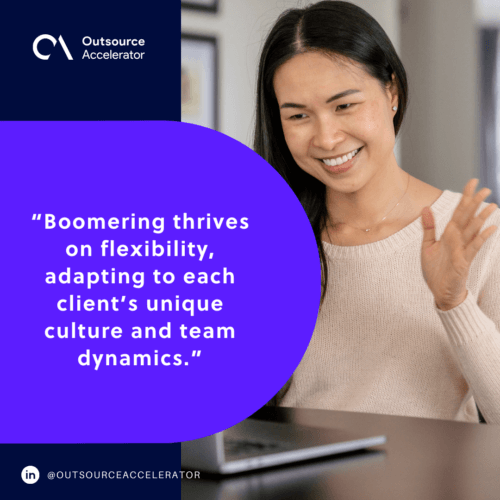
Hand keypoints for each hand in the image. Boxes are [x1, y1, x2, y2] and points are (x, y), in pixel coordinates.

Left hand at [421, 179, 497, 310]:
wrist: (440, 292)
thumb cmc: (436, 270)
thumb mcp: (427, 246)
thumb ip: (428, 227)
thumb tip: (424, 207)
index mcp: (449, 235)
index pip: (458, 212)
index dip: (464, 198)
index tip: (472, 182)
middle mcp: (458, 240)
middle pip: (467, 218)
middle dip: (475, 204)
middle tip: (485, 189)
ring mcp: (462, 250)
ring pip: (473, 231)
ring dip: (482, 218)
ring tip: (492, 205)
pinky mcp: (463, 262)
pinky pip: (472, 248)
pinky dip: (481, 238)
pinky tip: (490, 228)